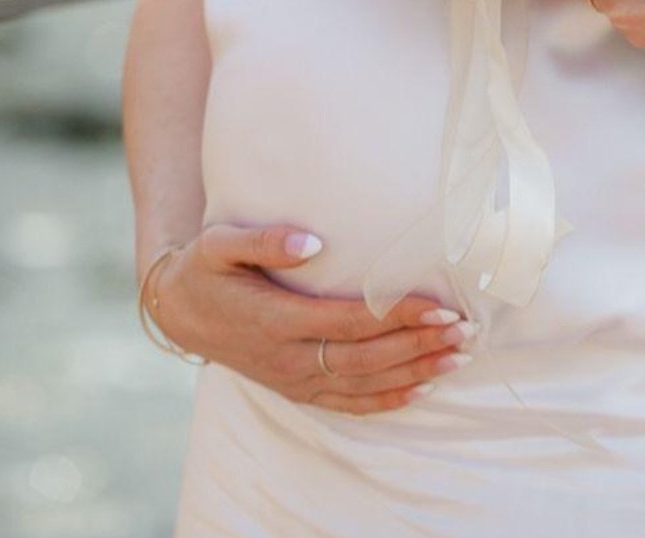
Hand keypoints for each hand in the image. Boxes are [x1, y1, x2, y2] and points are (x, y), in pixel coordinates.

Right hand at [150, 224, 475, 414]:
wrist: (179, 311)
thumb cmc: (206, 268)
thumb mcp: (220, 244)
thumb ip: (264, 241)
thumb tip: (313, 244)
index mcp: (274, 320)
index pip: (349, 322)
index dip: (396, 316)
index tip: (440, 305)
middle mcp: (287, 358)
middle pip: (366, 358)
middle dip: (418, 346)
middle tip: (465, 332)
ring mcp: (292, 379)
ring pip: (362, 385)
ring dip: (413, 373)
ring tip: (457, 358)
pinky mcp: (295, 388)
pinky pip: (346, 403)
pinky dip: (385, 400)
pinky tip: (419, 390)